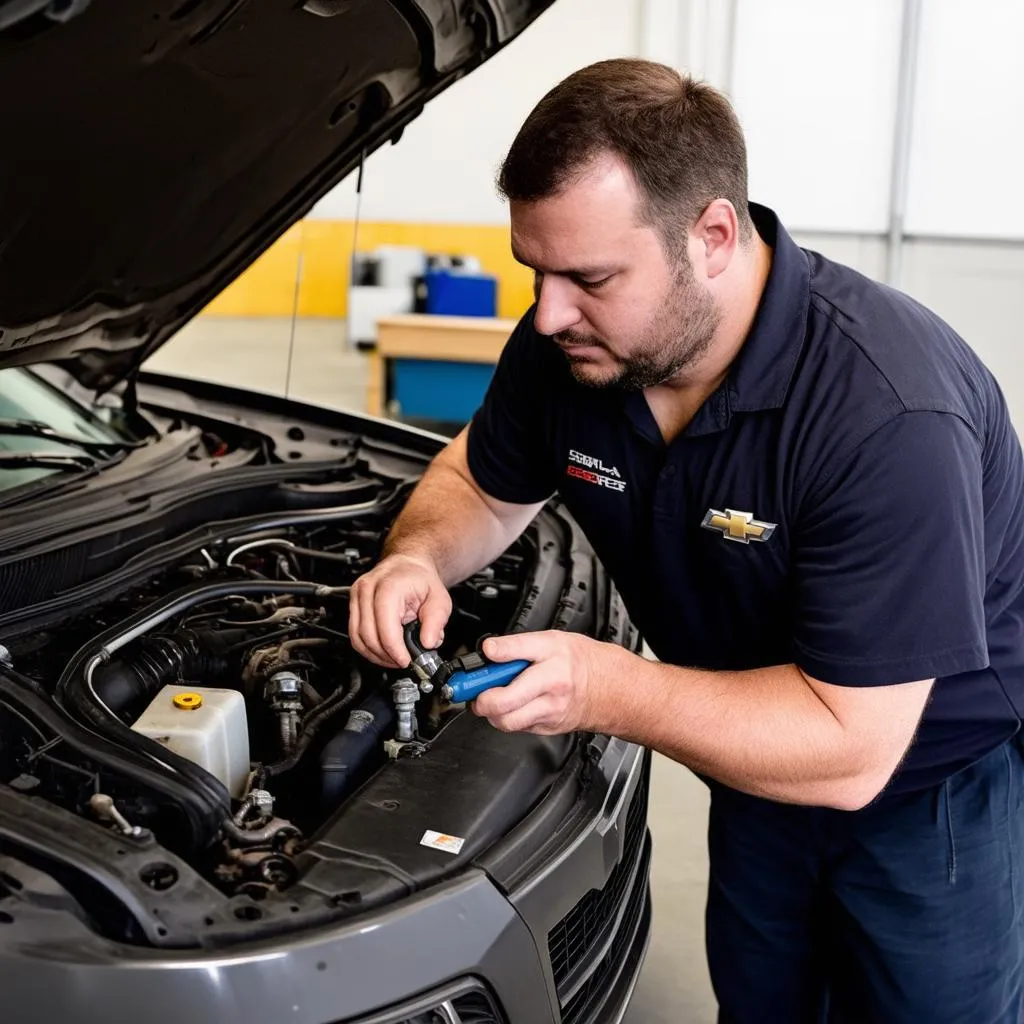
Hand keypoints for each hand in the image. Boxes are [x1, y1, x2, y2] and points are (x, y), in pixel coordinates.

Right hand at [349, 552, 451, 667]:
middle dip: (386, 655)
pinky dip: (368, 649)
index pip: (385, 626)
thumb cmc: (420, 579)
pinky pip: (355, 635)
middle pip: (368, 635)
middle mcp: (367, 589)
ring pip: (358, 638)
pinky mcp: (353, 606)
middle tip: (403, 661)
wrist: (406, 565)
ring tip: (395, 659)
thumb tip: (429, 643)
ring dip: (376, 655)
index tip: (406, 660)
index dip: (395, 649)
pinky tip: (384, 652)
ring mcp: (357, 596)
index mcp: (389, 585)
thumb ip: (436, 621)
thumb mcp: (439, 598)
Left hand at [472, 630, 616, 734]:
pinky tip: (514, 704)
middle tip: (477, 689)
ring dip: (492, 712)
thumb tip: (489, 649)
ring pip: (506, 722)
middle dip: (481, 698)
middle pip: (503, 703)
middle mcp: (551, 691)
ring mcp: (549, 714)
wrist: (609, 688)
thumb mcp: (551, 640)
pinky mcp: (547, 728)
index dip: (493, 656)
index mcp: (552, 663)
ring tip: (494, 697)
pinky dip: (508, 716)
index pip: (517, 656)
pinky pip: (517, 727)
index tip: (482, 657)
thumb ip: (517, 645)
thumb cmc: (579, 662)